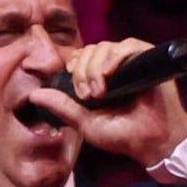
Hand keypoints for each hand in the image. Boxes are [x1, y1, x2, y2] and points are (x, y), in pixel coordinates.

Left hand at [18, 37, 186, 167]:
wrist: (152, 141)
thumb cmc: (123, 135)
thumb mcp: (85, 122)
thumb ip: (62, 107)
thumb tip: (34, 94)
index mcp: (100, 79)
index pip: (81, 57)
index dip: (74, 66)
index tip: (76, 88)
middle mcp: (115, 67)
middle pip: (90, 50)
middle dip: (82, 70)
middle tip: (87, 95)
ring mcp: (132, 62)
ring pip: (105, 46)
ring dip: (95, 66)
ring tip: (100, 91)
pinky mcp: (148, 59)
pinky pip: (128, 45)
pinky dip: (114, 56)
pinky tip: (108, 74)